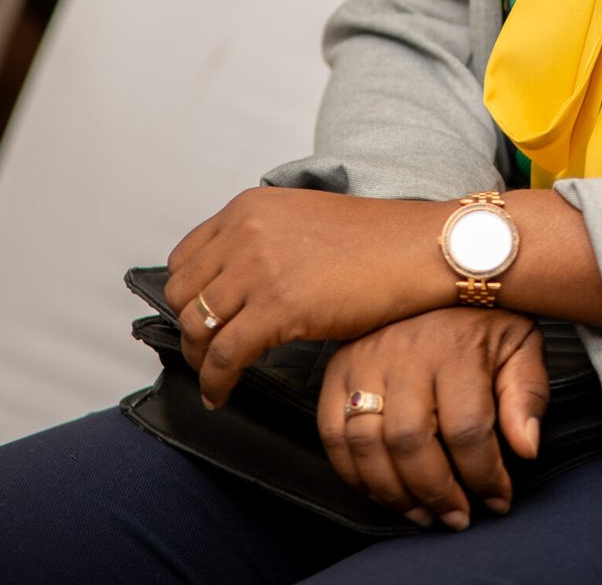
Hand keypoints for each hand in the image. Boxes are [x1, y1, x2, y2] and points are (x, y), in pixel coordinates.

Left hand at [164, 187, 451, 406]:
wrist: (418, 249)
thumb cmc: (374, 241)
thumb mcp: (302, 221)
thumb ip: (261, 241)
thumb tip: (231, 284)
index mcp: (249, 207)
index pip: (185, 258)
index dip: (187, 296)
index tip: (199, 319)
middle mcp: (246, 231)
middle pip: (183, 294)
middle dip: (190, 330)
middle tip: (207, 355)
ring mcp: (259, 267)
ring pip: (196, 327)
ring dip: (201, 360)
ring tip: (217, 377)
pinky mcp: (278, 307)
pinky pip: (224, 356)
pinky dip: (216, 382)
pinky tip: (223, 394)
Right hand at [317, 308, 548, 530]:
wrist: (440, 265)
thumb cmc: (483, 311)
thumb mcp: (521, 341)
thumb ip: (527, 394)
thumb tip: (525, 447)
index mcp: (457, 344)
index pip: (468, 430)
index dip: (486, 477)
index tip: (498, 499)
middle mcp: (406, 350)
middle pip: (410, 443)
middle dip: (437, 493)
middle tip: (458, 516)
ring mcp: (365, 358)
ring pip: (367, 445)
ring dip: (395, 493)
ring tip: (424, 512)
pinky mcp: (338, 368)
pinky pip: (332, 433)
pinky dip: (353, 473)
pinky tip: (383, 489)